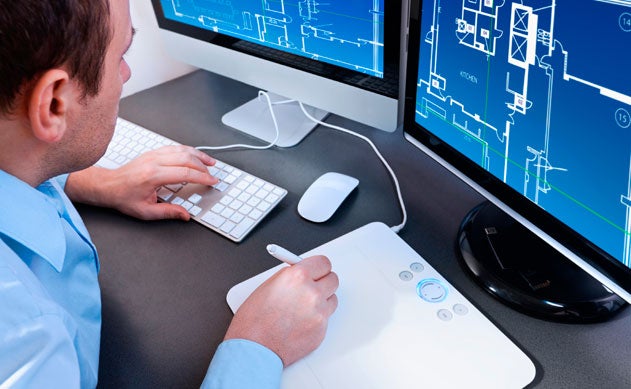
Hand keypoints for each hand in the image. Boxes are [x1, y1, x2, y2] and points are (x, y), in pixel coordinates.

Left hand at [65, 145, 217, 219]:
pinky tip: (195, 156)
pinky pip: (174, 148)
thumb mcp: (146, 211)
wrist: (108, 186)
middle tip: (212, 175)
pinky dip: (188, 151)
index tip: (212, 181)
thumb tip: (185, 215)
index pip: (185, 172)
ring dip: (198, 155)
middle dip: (203, 166)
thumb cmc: (123, 197)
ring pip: (181, 150)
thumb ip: (168, 213)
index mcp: (153, 175)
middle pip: (186, 158)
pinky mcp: (152, 153)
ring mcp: (153, 155)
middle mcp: (154, 162)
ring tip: (210, 162)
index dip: (202, 177)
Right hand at [225, 255, 338, 365]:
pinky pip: (326, 318)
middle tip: (313, 286)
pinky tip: (300, 323)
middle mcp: (312, 292)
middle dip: (323, 282)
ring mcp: (319, 312)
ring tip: (301, 309)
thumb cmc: (254, 320)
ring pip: (332, 299)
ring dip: (321, 301)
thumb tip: (304, 272)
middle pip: (333, 279)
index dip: (319, 267)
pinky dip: (316, 319)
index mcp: (298, 276)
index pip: (323, 263)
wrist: (254, 349)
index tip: (317, 270)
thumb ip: (291, 276)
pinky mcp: (322, 330)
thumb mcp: (269, 286)